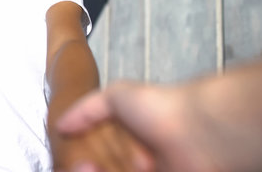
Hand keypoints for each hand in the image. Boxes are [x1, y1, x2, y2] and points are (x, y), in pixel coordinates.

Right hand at [56, 82, 216, 171]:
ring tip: (93, 167)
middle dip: (86, 169)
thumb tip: (60, 125)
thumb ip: (85, 109)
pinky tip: (109, 168)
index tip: (72, 161)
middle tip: (83, 166)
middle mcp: (138, 161)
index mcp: (129, 139)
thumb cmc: (163, 108)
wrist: (200, 131)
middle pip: (102, 168)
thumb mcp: (116, 97)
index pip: (94, 156)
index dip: (79, 160)